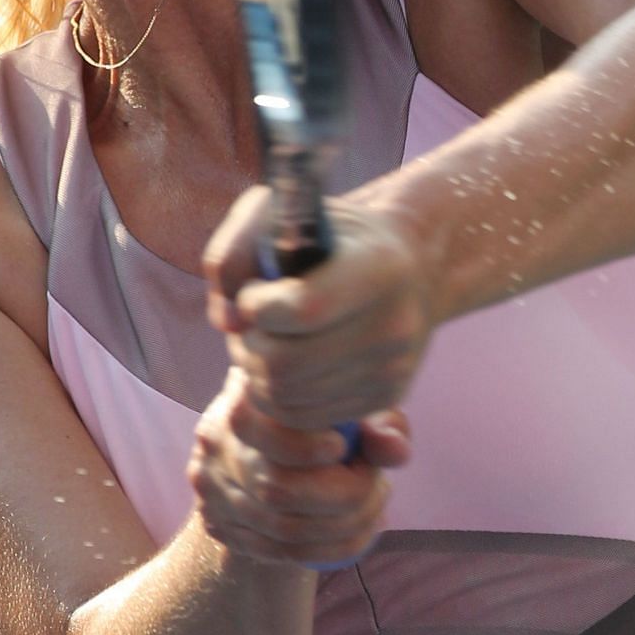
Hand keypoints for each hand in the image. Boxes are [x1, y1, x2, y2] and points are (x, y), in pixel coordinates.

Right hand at [188, 369, 408, 566]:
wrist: (271, 449)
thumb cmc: (326, 421)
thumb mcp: (356, 412)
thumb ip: (381, 425)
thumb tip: (392, 449)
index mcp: (244, 394)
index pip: (255, 424)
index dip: (304, 447)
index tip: (342, 448)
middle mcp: (216, 438)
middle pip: (276, 489)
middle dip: (345, 499)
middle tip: (379, 487)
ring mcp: (210, 484)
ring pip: (282, 530)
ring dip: (344, 530)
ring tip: (375, 510)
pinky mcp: (216, 521)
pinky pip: (275, 552)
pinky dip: (326, 551)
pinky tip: (354, 535)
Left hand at [202, 186, 433, 432]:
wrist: (406, 267)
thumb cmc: (328, 237)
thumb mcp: (278, 215)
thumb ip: (233, 254)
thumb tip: (227, 320)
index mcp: (378, 266)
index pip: (303, 309)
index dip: (258, 306)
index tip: (254, 293)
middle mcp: (395, 323)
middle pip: (287, 363)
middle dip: (249, 344)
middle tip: (250, 324)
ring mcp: (393, 367)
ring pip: (287, 396)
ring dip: (255, 372)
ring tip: (262, 342)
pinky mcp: (385, 399)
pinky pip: (303, 418)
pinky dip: (275, 397)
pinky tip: (280, 366)